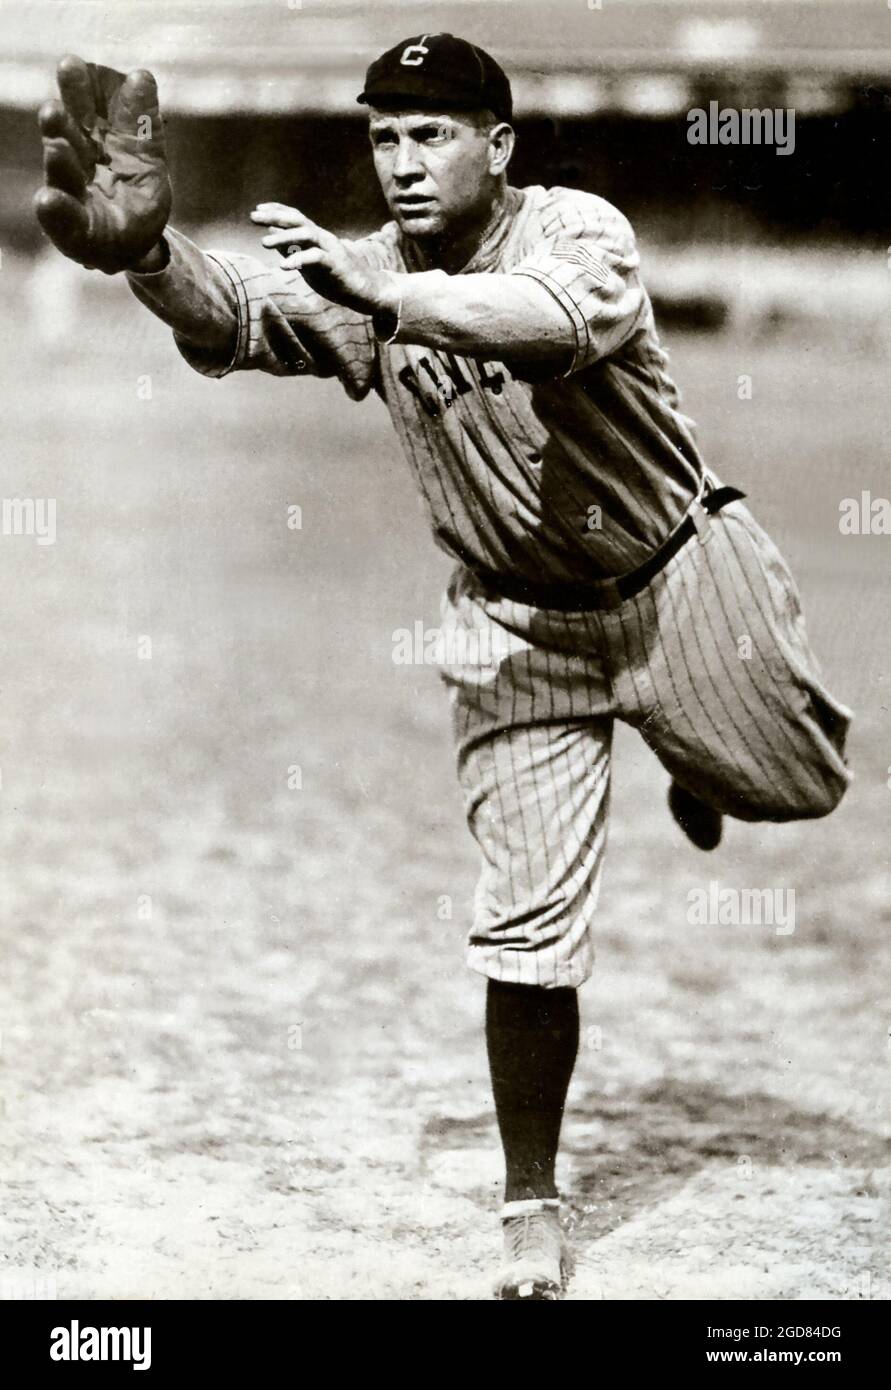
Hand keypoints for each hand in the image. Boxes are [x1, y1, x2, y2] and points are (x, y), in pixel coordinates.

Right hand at [34, 55, 171, 273]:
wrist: (136, 245)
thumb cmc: (135, 197)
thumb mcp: (146, 159)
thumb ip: (141, 125)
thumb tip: (141, 76)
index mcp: (93, 140)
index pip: (84, 109)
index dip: (78, 90)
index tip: (71, 65)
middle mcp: (75, 164)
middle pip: (64, 138)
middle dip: (60, 121)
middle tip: (54, 108)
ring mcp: (71, 197)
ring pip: (61, 176)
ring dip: (58, 161)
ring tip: (57, 147)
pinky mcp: (72, 232)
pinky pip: (63, 221)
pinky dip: (55, 210)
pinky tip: (47, 199)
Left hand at [251, 203, 398, 317]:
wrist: (364, 290)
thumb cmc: (335, 276)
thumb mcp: (308, 262)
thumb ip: (291, 248)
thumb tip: (272, 233)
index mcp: (315, 237)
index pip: (294, 217)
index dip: (276, 210)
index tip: (257, 210)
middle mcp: (322, 237)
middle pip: (297, 220)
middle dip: (275, 216)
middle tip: (253, 217)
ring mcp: (330, 248)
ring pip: (306, 234)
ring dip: (284, 237)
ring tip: (263, 243)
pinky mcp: (336, 264)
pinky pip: (316, 257)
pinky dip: (299, 259)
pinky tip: (283, 266)